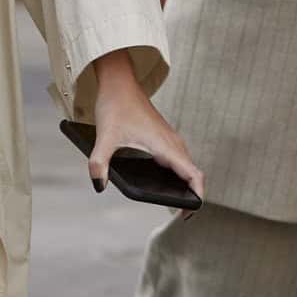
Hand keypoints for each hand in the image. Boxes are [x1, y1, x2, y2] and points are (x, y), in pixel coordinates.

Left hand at [88, 54, 204, 201]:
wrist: (119, 82)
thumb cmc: (116, 106)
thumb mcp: (105, 136)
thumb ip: (99, 163)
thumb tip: (99, 185)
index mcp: (165, 146)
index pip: (194, 175)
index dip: (198, 195)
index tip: (190, 212)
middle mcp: (173, 144)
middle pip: (192, 174)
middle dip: (191, 195)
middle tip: (180, 214)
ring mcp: (171, 140)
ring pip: (186, 166)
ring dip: (185, 183)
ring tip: (174, 202)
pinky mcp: (165, 138)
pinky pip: (178, 160)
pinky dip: (178, 173)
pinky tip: (162, 182)